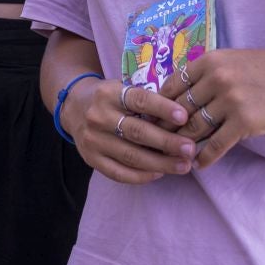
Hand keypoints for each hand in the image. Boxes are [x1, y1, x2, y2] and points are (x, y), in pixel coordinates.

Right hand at [65, 77, 195, 185]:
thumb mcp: (122, 88)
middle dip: (167, 142)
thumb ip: (145, 100)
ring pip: (131, 156)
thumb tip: (183, 117)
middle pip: (137, 132)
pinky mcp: (91, 159)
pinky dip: (141, 176)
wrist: (74, 108)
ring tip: (183, 166)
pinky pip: (118, 173)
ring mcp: (93, 140)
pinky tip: (159, 174)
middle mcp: (98, 116)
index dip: (162, 108)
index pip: (139, 100)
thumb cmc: (109, 98)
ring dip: (160, 163)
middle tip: (190, 149)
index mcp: (109, 93)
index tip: (184, 116)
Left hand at [155, 49, 264, 169]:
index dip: (158, 108)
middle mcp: (216, 78)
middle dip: (165, 130)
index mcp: (209, 62)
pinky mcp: (245, 121)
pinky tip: (200, 164)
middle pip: (178, 111)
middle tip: (157, 146)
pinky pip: (215, 145)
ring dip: (182, 146)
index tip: (152, 123)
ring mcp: (230, 100)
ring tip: (176, 157)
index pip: (171, 87)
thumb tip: (177, 100)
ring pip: (194, 129)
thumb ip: (206, 76)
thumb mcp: (232, 62)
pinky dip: (204, 157)